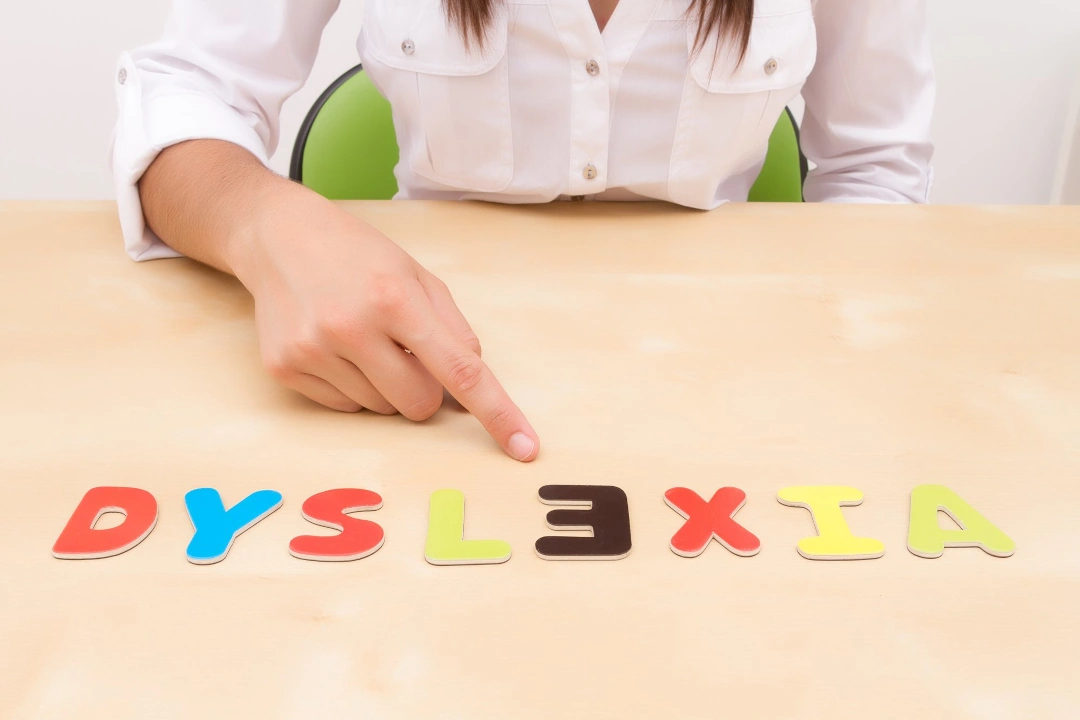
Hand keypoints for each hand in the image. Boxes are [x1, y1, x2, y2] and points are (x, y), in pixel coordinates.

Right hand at [229, 181, 538, 461]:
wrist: (276, 235)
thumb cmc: (358, 254)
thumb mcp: (416, 274)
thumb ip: (453, 327)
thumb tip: (473, 379)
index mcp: (394, 298)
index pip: (460, 370)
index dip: (497, 413)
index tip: (525, 449)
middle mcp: (350, 327)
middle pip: (418, 405)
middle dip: (424, 388)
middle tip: (404, 350)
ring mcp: (312, 351)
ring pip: (380, 410)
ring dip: (384, 385)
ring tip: (362, 339)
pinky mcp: (284, 368)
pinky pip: (344, 408)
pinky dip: (351, 387)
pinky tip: (335, 347)